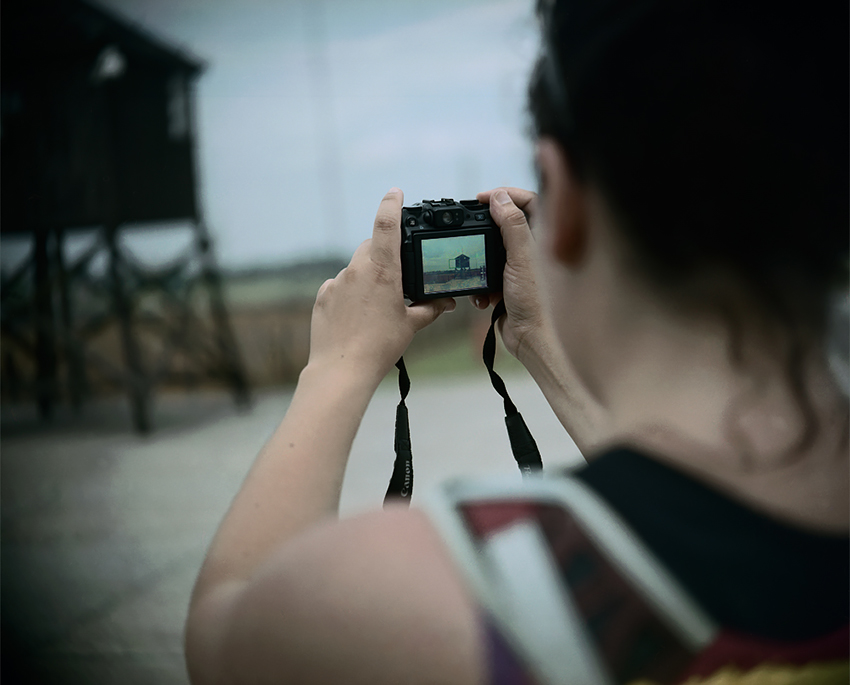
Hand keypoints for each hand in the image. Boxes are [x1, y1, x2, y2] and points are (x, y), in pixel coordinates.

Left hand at [308, 188, 455, 382]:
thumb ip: (430, 308)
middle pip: (370, 247)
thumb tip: (447, 302)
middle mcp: (357, 270)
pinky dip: (350, 294)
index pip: (386, 224)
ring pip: (355, 269)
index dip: (391, 203)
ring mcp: (337, 282)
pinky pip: (339, 286)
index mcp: (383, 271)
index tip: (395, 192)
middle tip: (396, 278)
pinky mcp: (323, 296)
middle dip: (383, 255)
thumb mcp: (410, 325)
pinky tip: (356, 317)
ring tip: (375, 308)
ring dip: (367, 278)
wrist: (342, 369)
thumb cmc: (379, 347)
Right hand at [471, 187, 552, 363]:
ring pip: (493, 249)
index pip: (527, 200)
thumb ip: (511, 225)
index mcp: (542, 237)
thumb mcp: (520, 257)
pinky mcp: (507, 284)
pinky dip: (481, 284)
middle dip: (487, 228)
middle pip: (507, 222)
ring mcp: (518, 266)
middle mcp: (532, 249)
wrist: (530, 338)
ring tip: (476, 268)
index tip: (482, 198)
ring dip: (481, 260)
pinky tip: (483, 296)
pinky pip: (487, 274)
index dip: (505, 194)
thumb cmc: (535, 301)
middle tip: (470, 228)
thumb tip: (499, 197)